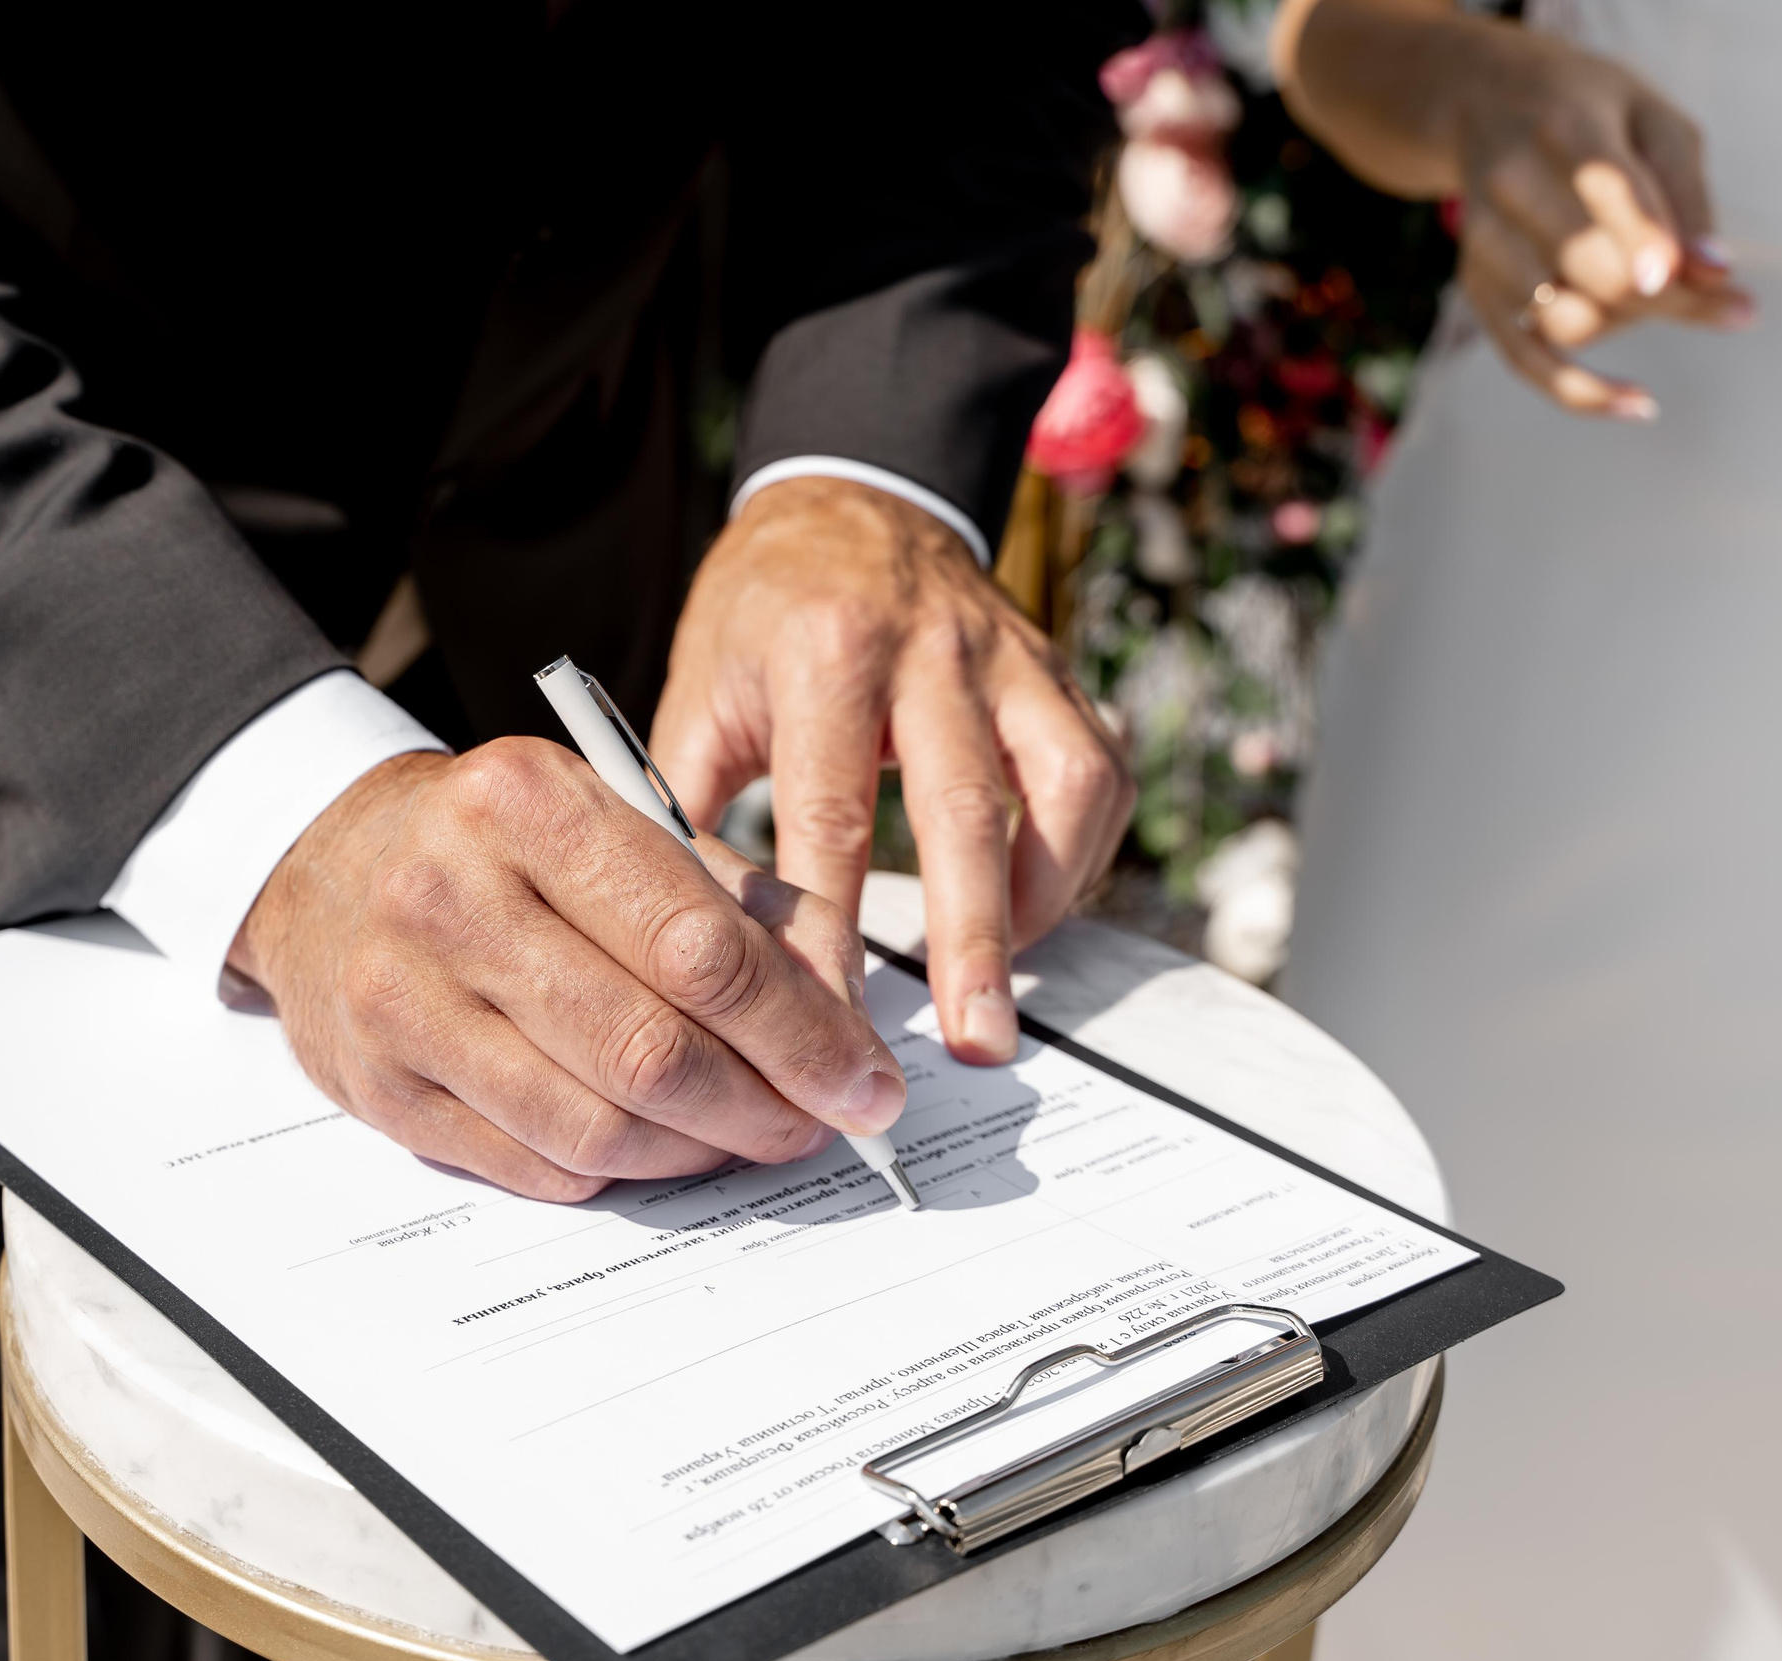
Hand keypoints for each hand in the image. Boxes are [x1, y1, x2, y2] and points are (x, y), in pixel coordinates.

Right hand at [229, 744, 907, 1201]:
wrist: (325, 862)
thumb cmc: (506, 843)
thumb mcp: (619, 822)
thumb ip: (740, 911)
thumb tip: (844, 1029)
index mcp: (527, 802)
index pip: (699, 948)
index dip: (801, 1033)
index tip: (865, 1081)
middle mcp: (449, 893)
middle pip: (650, 1048)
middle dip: (764, 1106)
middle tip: (822, 1126)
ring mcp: (404, 997)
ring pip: (595, 1124)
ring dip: (698, 1150)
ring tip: (749, 1135)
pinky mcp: (381, 1086)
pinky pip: (535, 1163)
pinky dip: (623, 1170)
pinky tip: (663, 1144)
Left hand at [651, 478, 1132, 1066]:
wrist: (849, 494)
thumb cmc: (761, 608)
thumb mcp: (697, 686)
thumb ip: (685, 806)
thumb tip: (684, 937)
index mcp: (822, 651)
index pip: (829, 814)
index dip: (829, 930)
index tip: (823, 1023)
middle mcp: (927, 648)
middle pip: (963, 811)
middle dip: (970, 941)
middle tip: (972, 1044)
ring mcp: (1005, 656)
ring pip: (1061, 786)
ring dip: (1044, 899)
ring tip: (1008, 986)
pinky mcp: (1053, 670)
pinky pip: (1097, 769)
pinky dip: (1081, 851)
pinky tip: (1039, 907)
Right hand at [1275, 0, 1751, 417]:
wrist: (1483, 102)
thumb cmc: (1591, 113)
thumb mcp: (1653, 119)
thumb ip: (1686, 190)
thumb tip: (1714, 272)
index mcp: (1562, 126)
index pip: (1606, 189)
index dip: (1642, 236)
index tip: (1685, 275)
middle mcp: (1511, 187)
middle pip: (1594, 268)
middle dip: (1671, 296)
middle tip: (1732, 303)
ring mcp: (1486, 245)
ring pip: (1569, 318)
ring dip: (1635, 324)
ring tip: (1666, 296)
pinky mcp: (1478, 290)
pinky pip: (1527, 360)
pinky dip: (1581, 392)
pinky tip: (1639, 405)